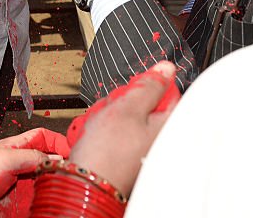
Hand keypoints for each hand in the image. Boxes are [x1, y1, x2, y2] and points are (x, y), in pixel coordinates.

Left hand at [0, 128, 69, 215]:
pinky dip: (53, 198)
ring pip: (50, 180)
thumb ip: (32, 156)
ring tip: (69, 183)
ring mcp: (24, 186)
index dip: (59, 140)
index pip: (44, 137)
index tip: (73, 147)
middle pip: (51, 159)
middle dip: (63, 161)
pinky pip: (44, 200)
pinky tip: (58, 198)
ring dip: (60, 181)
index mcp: (16, 147)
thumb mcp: (4, 158)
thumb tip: (56, 157)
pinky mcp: (25, 204)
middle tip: (75, 167)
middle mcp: (22, 165)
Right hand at [68, 61, 179, 196]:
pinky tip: (96, 136)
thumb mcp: (128, 106)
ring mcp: (139, 148)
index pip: (168, 92)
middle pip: (145, 103)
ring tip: (101, 125)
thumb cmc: (107, 152)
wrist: (84, 184)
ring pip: (127, 116)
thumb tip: (167, 68)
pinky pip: (116, 132)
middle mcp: (156, 139)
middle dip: (124, 101)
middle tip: (114, 108)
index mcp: (166, 126)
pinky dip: (104, 130)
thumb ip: (150, 85)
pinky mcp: (124, 155)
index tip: (134, 88)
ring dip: (110, 114)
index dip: (148, 85)